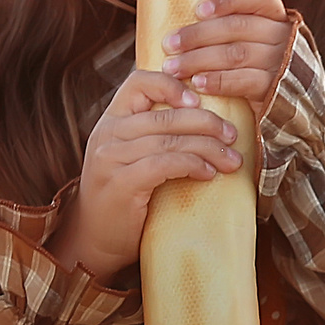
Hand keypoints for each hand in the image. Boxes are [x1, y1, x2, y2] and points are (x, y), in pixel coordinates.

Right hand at [45, 67, 240, 282]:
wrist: (92, 241)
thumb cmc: (122, 200)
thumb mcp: (131, 158)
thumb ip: (154, 136)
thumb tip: (206, 120)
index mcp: (111, 121)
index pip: (139, 82)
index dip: (172, 85)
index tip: (199, 100)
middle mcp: (107, 134)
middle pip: (164, 115)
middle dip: (206, 122)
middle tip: (232, 135)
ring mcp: (110, 159)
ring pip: (169, 140)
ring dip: (208, 148)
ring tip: (231, 160)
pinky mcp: (120, 184)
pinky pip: (164, 164)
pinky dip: (192, 165)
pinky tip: (209, 174)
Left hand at [158, 0, 290, 104]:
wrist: (286, 104)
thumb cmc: (256, 65)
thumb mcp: (252, 39)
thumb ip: (230, 24)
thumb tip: (181, 13)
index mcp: (276, 16)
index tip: (198, 10)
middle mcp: (282, 35)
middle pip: (238, 26)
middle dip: (198, 35)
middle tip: (169, 44)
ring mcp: (282, 62)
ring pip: (236, 54)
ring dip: (199, 60)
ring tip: (174, 67)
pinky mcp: (277, 90)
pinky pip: (245, 81)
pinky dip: (218, 81)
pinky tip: (197, 83)